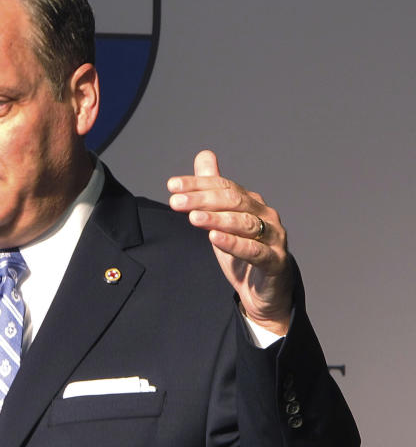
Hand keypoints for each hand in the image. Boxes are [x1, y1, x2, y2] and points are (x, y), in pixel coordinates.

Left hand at [167, 150, 292, 334]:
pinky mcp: (275, 262)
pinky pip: (254, 251)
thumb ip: (213, 189)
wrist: (265, 290)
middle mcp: (265, 215)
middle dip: (202, 199)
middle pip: (233, 201)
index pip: (223, 186)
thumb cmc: (243, 251)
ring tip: (193, 218)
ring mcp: (273, 238)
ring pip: (245, 223)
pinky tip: (214, 238)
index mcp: (251, 202)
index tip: (172, 185)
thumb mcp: (223, 219)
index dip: (197, 184)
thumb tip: (205, 156)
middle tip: (175, 202)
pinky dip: (234, 243)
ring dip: (217, 219)